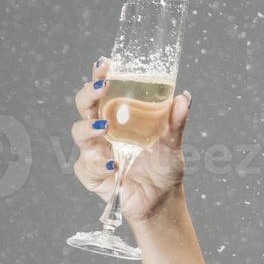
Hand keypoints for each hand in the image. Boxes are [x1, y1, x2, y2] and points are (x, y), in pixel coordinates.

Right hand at [70, 57, 191, 223]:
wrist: (162, 201)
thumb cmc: (164, 168)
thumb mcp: (173, 144)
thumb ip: (176, 122)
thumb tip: (184, 97)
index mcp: (117, 117)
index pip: (104, 91)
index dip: (100, 75)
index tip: (105, 62)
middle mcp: (102, 131)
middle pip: (84, 106)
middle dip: (89, 94)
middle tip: (101, 87)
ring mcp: (94, 151)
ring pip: (80, 133)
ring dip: (89, 128)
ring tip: (105, 128)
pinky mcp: (91, 174)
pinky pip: (88, 165)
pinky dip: (100, 164)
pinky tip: (114, 165)